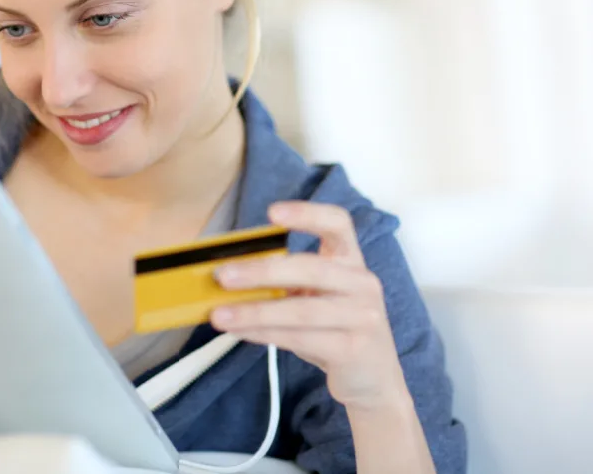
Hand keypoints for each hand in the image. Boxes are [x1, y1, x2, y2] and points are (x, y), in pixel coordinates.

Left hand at [209, 201, 409, 411]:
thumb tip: (230, 276)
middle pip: (311, 268)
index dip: (308, 213)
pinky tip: (240, 332)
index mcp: (351, 261)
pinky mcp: (353, 349)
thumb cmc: (334, 330)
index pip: (338, 224)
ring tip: (219, 315)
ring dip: (254, 312)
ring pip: (302, 310)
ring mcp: (363, 317)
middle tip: (223, 275)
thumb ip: (287, 283)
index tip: (272, 212)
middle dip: (262, 271)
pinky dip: (265, 334)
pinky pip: (301, 338)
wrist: (373, 380)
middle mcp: (363, 283)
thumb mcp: (317, 298)